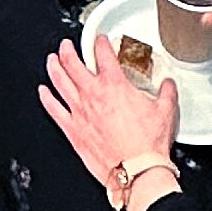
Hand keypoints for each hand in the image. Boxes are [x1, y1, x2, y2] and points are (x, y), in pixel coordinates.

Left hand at [40, 30, 180, 195]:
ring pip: (59, 81)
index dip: (100, 42)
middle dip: (68, 50)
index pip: (103, 54)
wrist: (136, 170)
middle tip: (66, 45)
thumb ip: (166, 92)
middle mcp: (93, 94)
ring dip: (53, 67)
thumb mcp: (165, 111)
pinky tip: (43, 92)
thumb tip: (168, 84)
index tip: (99, 40)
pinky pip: (53, 109)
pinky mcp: (72, 130)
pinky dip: (46, 98)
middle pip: (72, 63)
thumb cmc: (147, 144)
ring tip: (52, 60)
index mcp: (114, 85)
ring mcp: (80, 111)